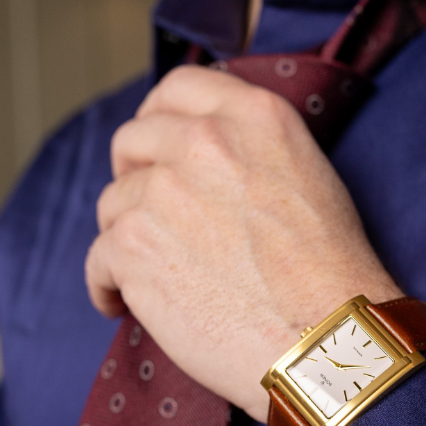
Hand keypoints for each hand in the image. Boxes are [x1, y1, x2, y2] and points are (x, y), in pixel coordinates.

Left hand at [86, 66, 401, 422]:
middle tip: (147, 214)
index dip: (157, 116)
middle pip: (133, 141)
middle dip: (134, 175)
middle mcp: (203, 142)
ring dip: (126, 237)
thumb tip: (203, 156)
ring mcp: (163, 191)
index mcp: (252, 117)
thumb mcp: (307, 177)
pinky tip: (122, 302)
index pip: (179, 88)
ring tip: (152, 273)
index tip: (153, 146)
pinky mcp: (134, 245)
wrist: (324, 337)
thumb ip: (250, 148)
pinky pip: (98, 258)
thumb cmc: (328, 272)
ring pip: (114, 203)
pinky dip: (106, 284)